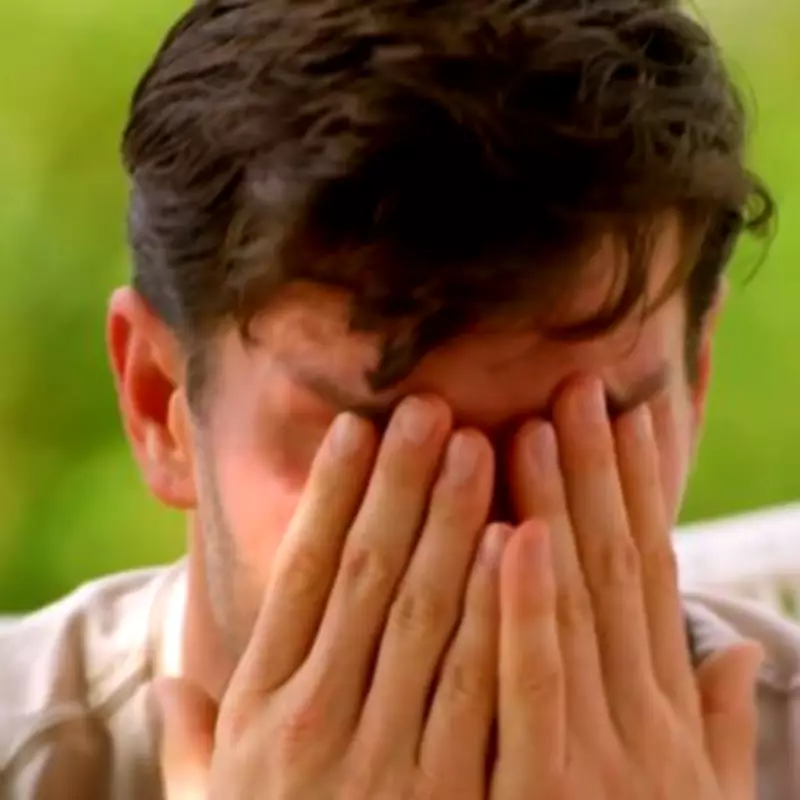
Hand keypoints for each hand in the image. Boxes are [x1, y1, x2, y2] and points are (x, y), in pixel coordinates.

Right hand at [155, 396, 507, 799]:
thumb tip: (161, 688)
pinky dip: (496, 606)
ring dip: (451, 519)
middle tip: (429, 407)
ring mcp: (385, 759)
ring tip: (475, 445)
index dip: (329, 492)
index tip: (354, 426)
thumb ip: (189, 742)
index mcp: (261, 707)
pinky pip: (478, 685)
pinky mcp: (453, 799)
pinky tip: (518, 538)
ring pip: (424, 612)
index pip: (299, 572)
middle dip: (399, 481)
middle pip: (366, 572)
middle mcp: (317, 719)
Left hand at [498, 377, 762, 799]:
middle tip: (579, 388)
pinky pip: (530, 690)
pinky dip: (526, 612)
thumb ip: (714, 733)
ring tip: (537, 428)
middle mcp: (635, 721)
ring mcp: (596, 757)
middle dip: (594, 476)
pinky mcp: (548, 797)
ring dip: (555, 514)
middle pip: (607, 572)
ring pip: (568, 612)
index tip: (625, 420)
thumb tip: (733, 660)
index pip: (643, 577)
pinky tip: (514, 536)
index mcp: (659, 713)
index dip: (636, 494)